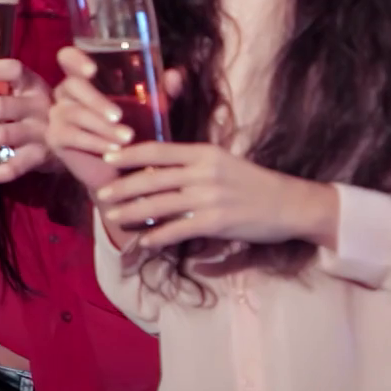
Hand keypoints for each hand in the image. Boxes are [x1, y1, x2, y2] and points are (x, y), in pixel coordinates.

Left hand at [0, 59, 51, 184]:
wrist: (77, 137)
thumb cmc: (39, 111)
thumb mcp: (28, 93)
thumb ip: (4, 88)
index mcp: (33, 85)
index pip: (14, 71)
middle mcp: (38, 107)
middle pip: (0, 106)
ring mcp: (40, 134)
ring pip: (2, 135)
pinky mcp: (39, 159)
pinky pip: (12, 168)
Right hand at [46, 46, 183, 192]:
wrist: (124, 172)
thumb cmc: (137, 132)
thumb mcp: (154, 109)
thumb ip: (165, 92)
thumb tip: (175, 75)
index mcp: (85, 79)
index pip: (68, 58)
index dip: (75, 59)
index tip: (93, 70)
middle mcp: (67, 93)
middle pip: (72, 85)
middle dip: (96, 100)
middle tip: (119, 115)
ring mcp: (58, 114)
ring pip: (75, 113)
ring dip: (102, 126)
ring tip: (127, 138)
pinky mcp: (55, 137)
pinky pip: (71, 135)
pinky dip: (94, 142)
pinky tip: (112, 150)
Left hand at [96, 142, 339, 251]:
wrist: (289, 203)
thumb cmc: (252, 182)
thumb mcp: (221, 162)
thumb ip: (191, 163)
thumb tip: (154, 170)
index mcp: (203, 152)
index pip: (156, 149)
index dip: (128, 154)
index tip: (107, 158)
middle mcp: (204, 172)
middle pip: (151, 178)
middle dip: (122, 187)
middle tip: (101, 194)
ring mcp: (209, 198)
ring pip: (159, 205)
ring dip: (132, 213)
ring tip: (114, 218)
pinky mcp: (216, 223)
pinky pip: (178, 230)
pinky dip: (157, 237)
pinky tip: (144, 241)